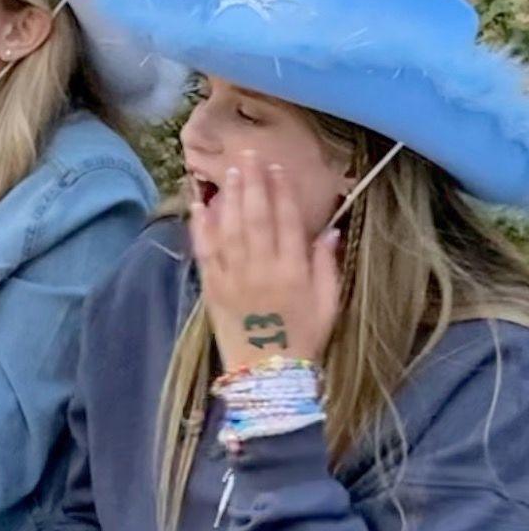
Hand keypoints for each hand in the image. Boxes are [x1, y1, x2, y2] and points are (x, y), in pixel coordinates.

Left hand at [188, 149, 340, 372]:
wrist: (267, 374)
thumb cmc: (304, 338)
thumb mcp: (329, 302)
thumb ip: (328, 264)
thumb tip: (331, 228)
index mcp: (293, 270)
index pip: (286, 220)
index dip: (281, 191)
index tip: (277, 168)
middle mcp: (261, 269)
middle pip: (254, 216)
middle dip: (251, 183)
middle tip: (248, 156)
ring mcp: (233, 277)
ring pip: (228, 228)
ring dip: (227, 197)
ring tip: (228, 171)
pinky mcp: (212, 287)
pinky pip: (205, 250)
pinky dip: (201, 226)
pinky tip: (200, 204)